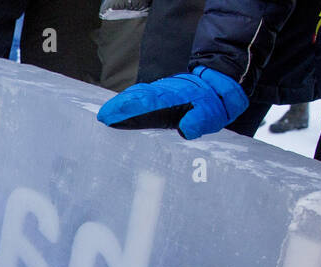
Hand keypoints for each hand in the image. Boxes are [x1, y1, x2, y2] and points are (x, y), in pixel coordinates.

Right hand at [97, 66, 247, 139]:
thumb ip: (200, 119)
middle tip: (101, 118)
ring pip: (136, 99)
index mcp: (173, 98)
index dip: (128, 108)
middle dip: (118, 108)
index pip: (147, 103)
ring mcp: (159, 96)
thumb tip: (187, 129)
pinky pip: (140, 101)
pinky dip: (128, 106)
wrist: (219, 82)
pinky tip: (117, 116)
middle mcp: (162, 95)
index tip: (110, 115)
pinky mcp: (158, 100)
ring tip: (104, 118)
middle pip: (136, 99)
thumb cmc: (215, 102)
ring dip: (120, 107)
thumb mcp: (213, 112)